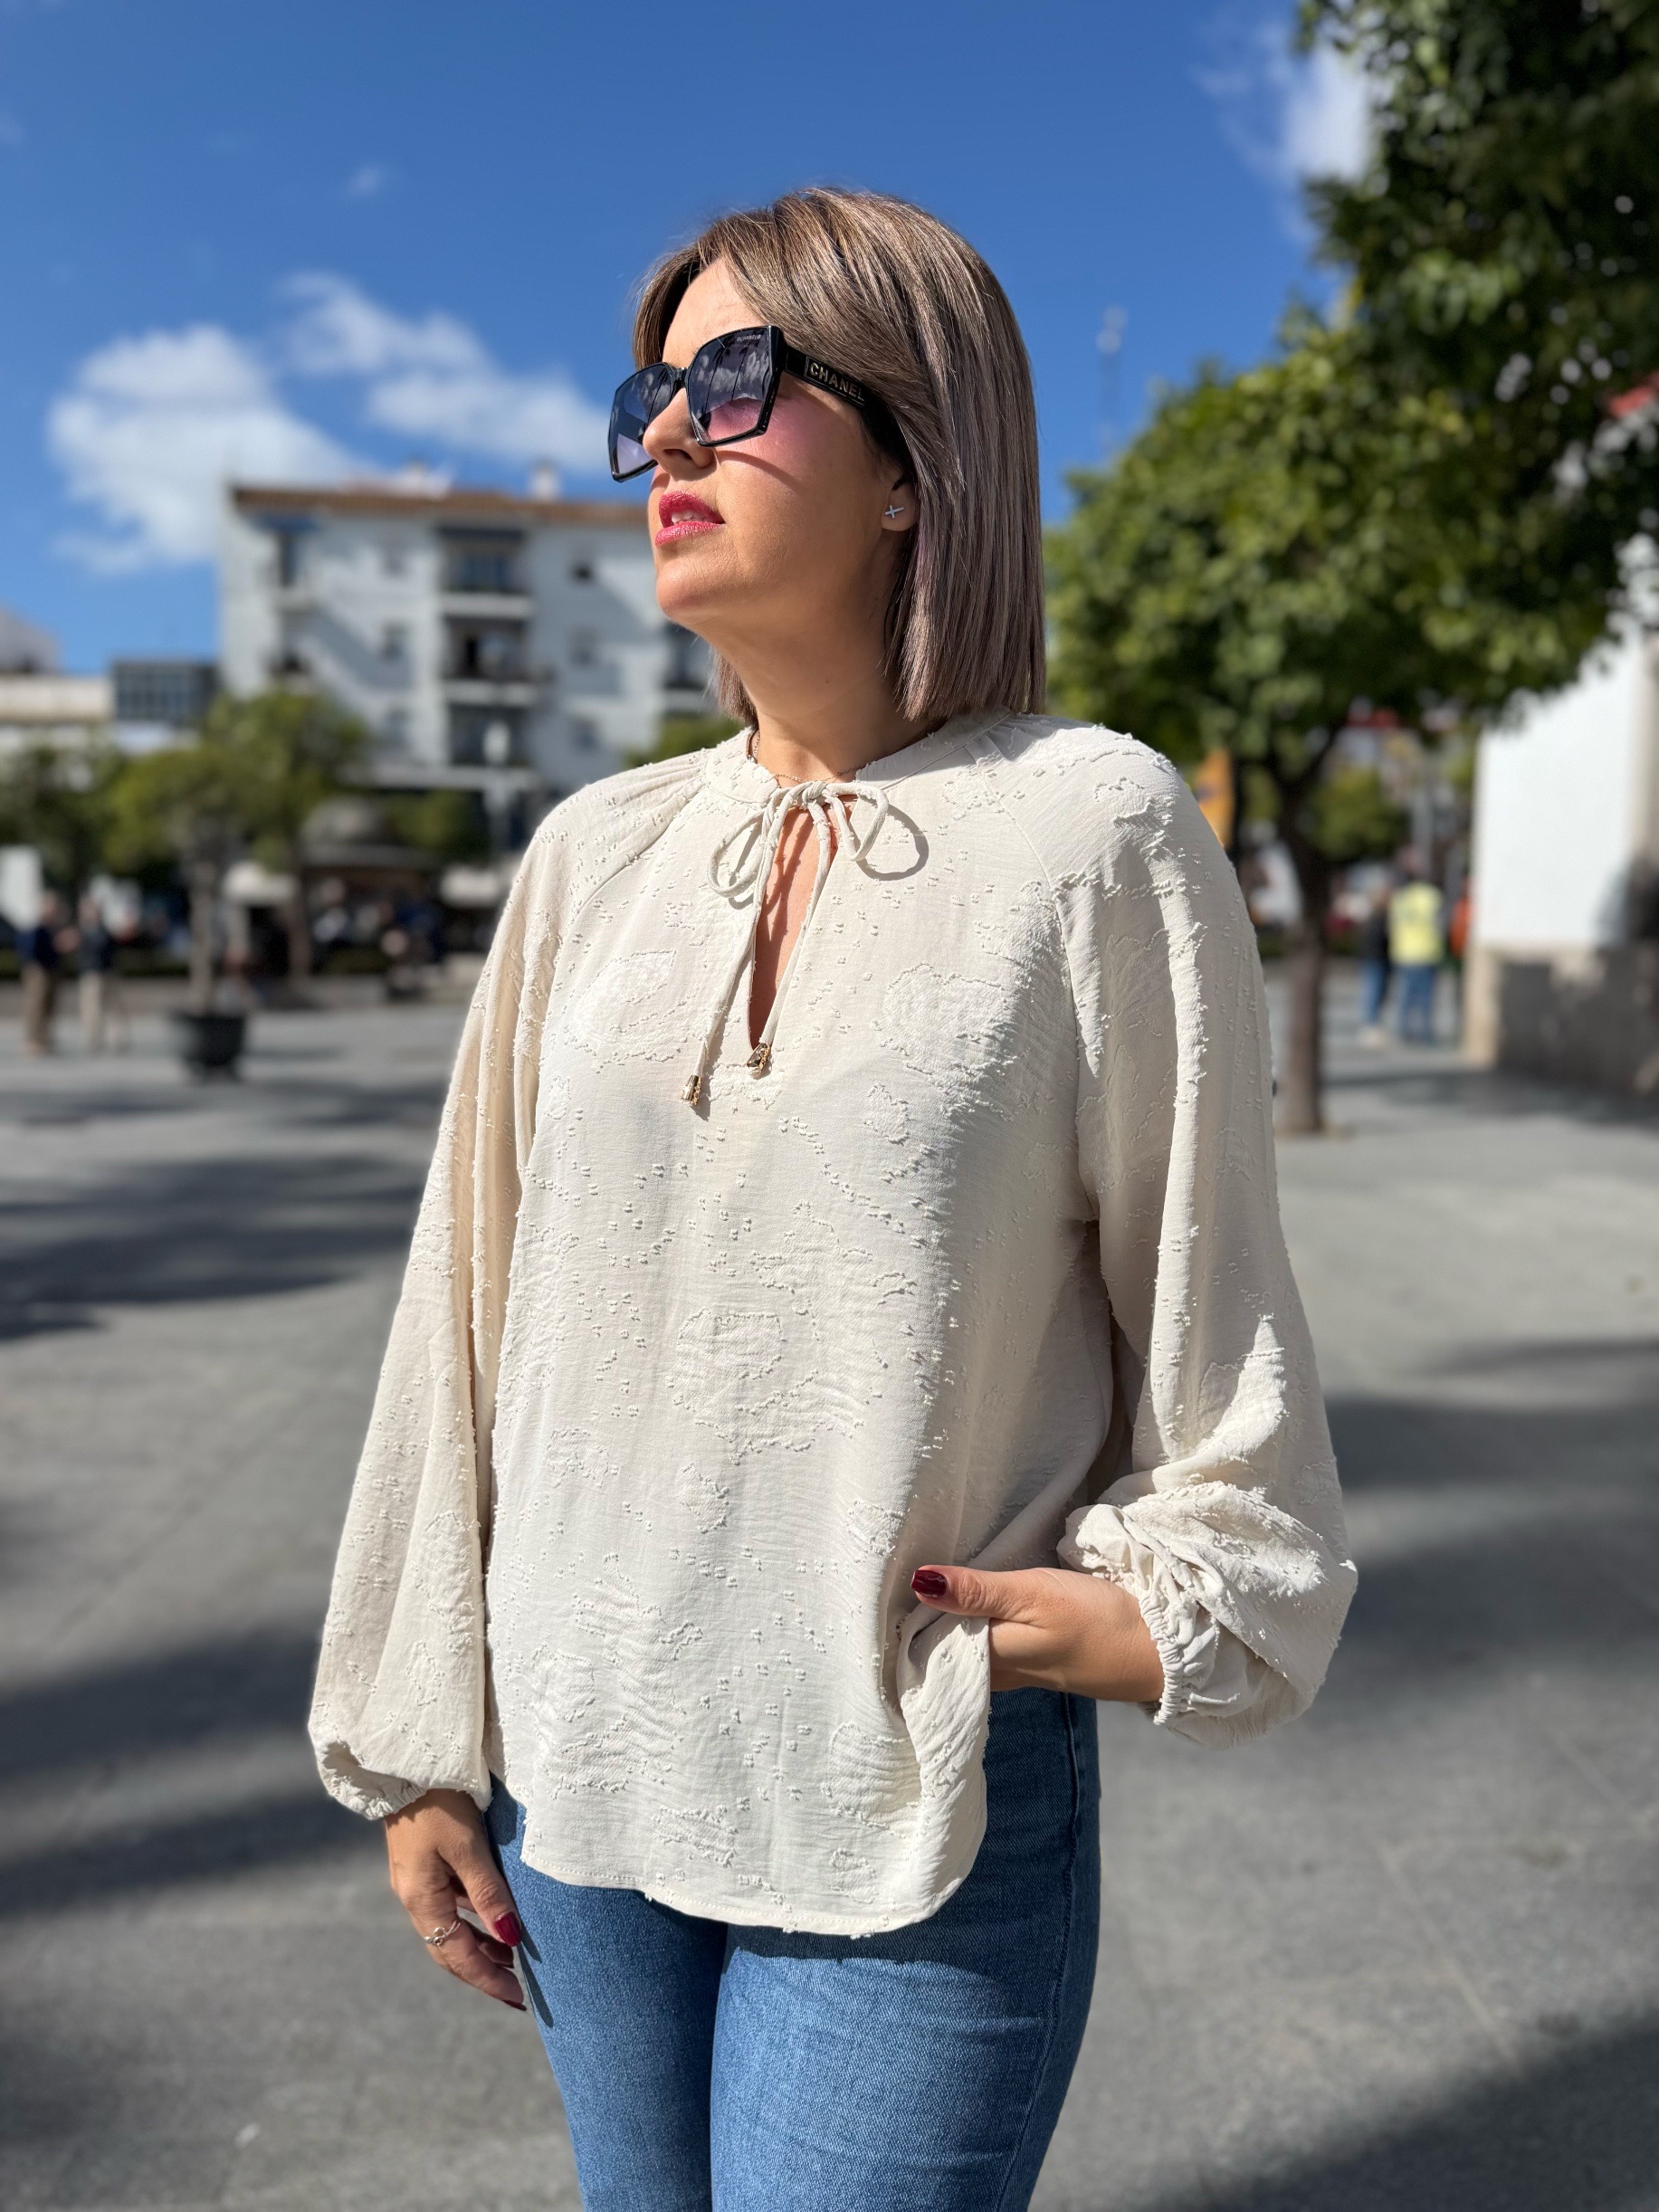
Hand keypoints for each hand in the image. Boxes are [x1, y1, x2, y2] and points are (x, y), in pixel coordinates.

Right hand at [384, 1789, 525, 2010]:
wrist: (406, 1761)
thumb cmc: (439, 1801)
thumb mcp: (467, 1846)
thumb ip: (488, 1893)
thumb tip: (511, 1939)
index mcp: (420, 1897)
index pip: (456, 1955)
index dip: (486, 1979)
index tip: (516, 1998)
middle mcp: (413, 1895)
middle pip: (447, 1948)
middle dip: (480, 1972)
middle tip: (515, 1989)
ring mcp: (416, 1879)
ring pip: (447, 1927)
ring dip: (476, 1947)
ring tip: (509, 1958)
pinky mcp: (422, 1862)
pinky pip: (447, 1904)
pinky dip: (470, 1919)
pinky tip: (490, 1917)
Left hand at [910, 1563, 1165, 1703]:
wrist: (1160, 1650)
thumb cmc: (1095, 1621)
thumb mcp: (1033, 1595)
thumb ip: (977, 1591)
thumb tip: (917, 1583)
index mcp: (989, 1659)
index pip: (927, 1649)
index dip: (902, 1627)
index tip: (874, 1603)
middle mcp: (1000, 1671)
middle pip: (945, 1654)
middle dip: (919, 1631)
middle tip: (886, 1597)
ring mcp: (1024, 1668)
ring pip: (970, 1653)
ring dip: (948, 1631)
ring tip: (922, 1599)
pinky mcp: (1045, 1659)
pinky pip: (995, 1649)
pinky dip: (977, 1632)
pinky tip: (973, 1613)